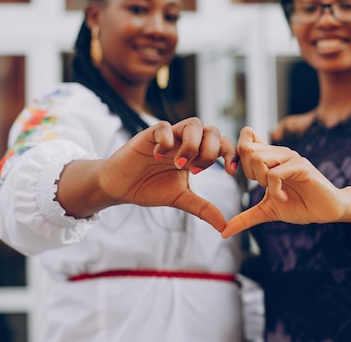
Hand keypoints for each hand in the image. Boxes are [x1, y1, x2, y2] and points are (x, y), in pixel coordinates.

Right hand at [96, 117, 237, 231]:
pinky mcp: (149, 135)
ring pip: (193, 124)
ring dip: (192, 144)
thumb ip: (203, 208)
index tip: (229, 172)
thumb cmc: (149, 188)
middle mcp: (185, 142)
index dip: (230, 154)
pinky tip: (159, 156)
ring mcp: (169, 137)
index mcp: (196, 154)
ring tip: (180, 165)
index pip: (221, 144)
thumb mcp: (180, 199)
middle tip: (197, 170)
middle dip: (210, 150)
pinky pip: (164, 127)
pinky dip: (167, 141)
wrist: (119, 187)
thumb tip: (224, 226)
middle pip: (212, 130)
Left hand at [221, 126, 350, 237]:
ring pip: (257, 158)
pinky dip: (274, 190)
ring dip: (261, 179)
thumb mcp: (267, 211)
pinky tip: (282, 198)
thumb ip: (246, 217)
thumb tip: (223, 232)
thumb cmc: (300, 205)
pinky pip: (274, 173)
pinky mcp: (301, 167)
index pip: (246, 136)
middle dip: (247, 171)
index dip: (237, 155)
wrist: (327, 210)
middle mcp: (279, 152)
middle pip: (246, 149)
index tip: (243, 176)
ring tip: (274, 192)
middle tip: (261, 186)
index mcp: (270, 157)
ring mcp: (290, 157)